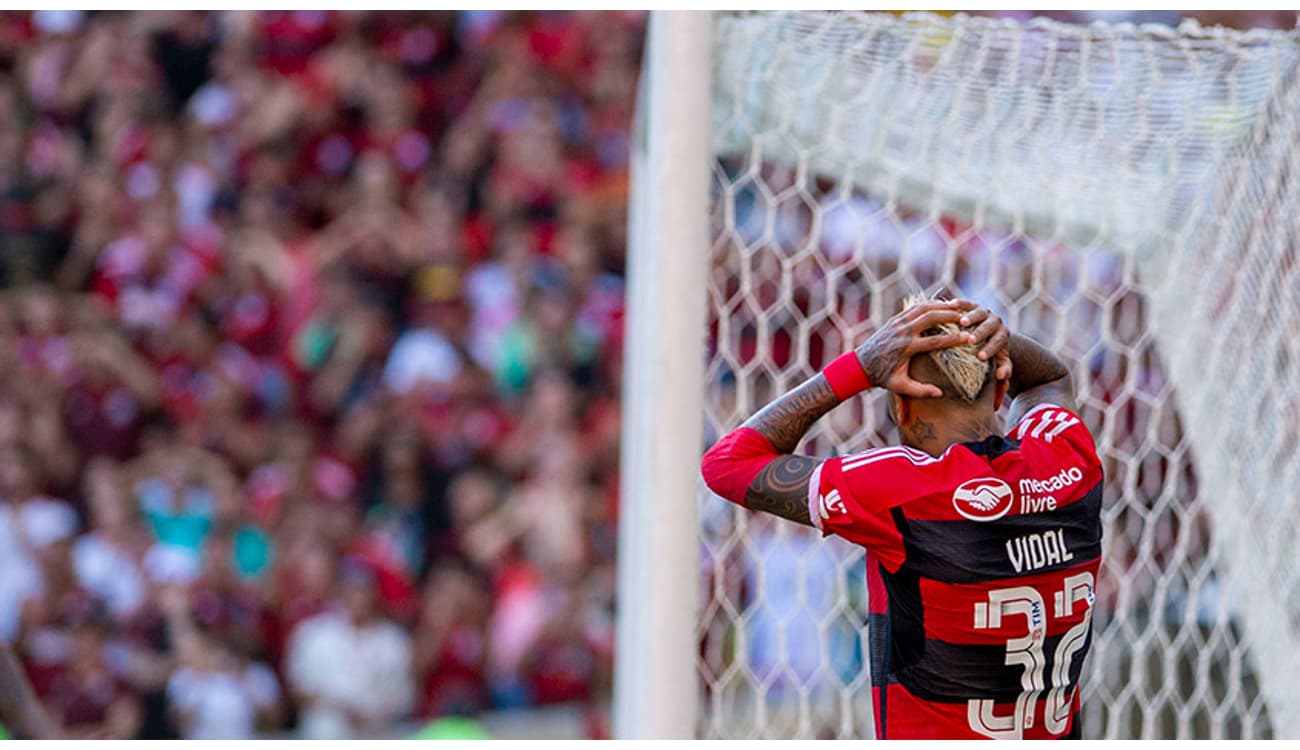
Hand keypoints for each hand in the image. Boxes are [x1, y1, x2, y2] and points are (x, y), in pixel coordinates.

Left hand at [854, 300, 976, 397]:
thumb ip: (920, 391)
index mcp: (906, 348)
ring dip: (941, 307)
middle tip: (966, 318)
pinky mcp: (894, 319)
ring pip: (923, 308)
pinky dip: (929, 305)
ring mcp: (897, 323)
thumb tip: (940, 393)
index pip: (934, 341)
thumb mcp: (900, 387)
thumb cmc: (882, 378)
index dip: (952, 339)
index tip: (967, 338)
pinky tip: (941, 306)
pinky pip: (914, 308)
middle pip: (930, 318)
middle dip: (950, 316)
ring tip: (957, 309)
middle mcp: (902, 332)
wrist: (860, 365)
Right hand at [955, 301, 1012, 380]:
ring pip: (978, 312)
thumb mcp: (1000, 362)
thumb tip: (1001, 377)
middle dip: (980, 333)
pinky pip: (966, 303)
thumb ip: (1004, 371)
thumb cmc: (991, 353)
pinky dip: (959, 303)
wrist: (987, 335)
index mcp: (1003, 335)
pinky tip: (949, 305)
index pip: (999, 341)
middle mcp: (995, 321)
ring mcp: (983, 312)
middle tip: (970, 341)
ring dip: (970, 316)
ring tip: (961, 323)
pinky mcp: (972, 305)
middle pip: (989, 325)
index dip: (990, 348)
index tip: (980, 357)